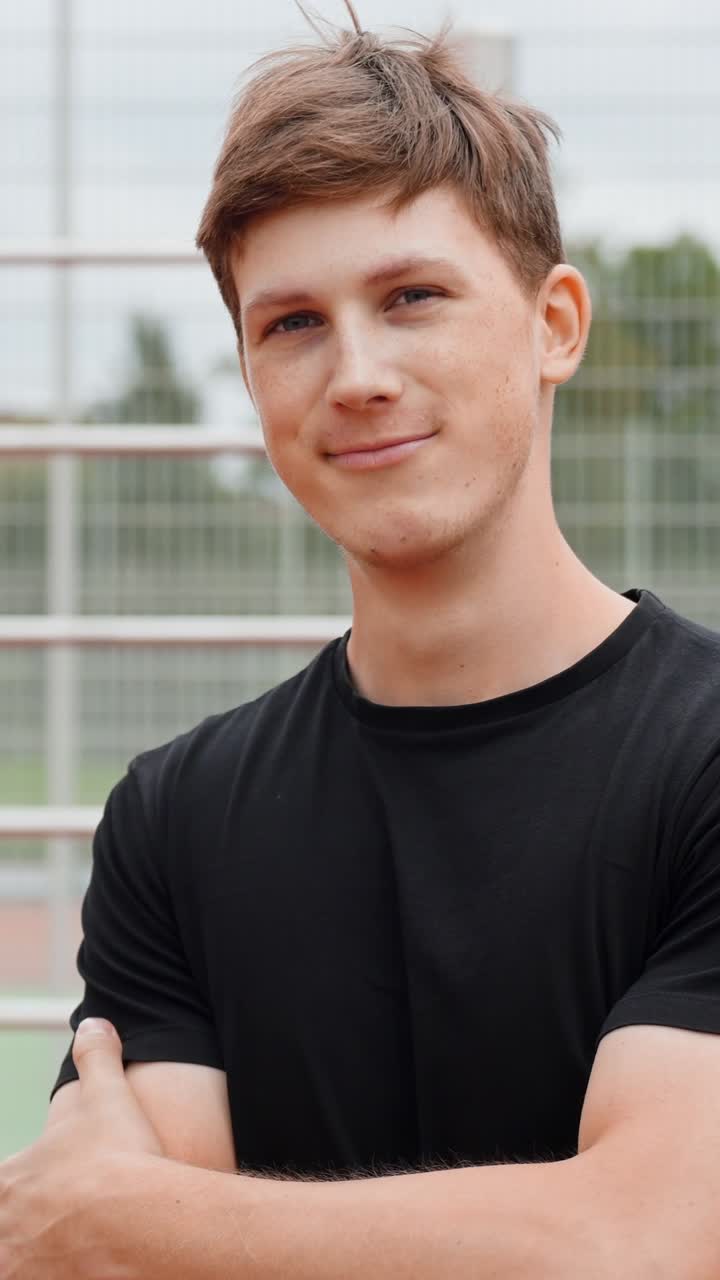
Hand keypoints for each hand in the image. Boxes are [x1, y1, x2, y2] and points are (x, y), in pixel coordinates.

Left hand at [0, 1017, 163, 1277]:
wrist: (140, 1224)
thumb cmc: (119, 1160)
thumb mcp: (107, 1095)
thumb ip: (97, 1057)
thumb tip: (93, 1025)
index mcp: (11, 1181)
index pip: (2, 1187)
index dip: (19, 1191)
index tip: (45, 1193)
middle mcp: (6, 1231)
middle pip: (8, 1230)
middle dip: (25, 1228)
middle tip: (62, 1223)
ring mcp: (21, 1268)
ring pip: (18, 1262)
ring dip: (36, 1255)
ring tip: (70, 1250)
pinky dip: (62, 1273)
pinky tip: (85, 1266)